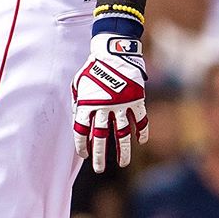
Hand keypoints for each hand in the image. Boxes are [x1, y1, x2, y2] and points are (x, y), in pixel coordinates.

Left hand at [72, 33, 147, 172]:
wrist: (113, 50)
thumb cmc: (93, 67)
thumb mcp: (79, 81)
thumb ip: (77, 101)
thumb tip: (77, 119)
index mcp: (87, 102)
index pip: (81, 130)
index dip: (82, 145)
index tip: (85, 154)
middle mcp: (103, 107)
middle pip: (101, 138)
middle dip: (100, 156)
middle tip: (99, 169)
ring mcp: (121, 104)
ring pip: (122, 135)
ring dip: (122, 151)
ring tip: (122, 163)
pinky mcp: (136, 100)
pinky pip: (141, 121)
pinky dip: (142, 132)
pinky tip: (140, 141)